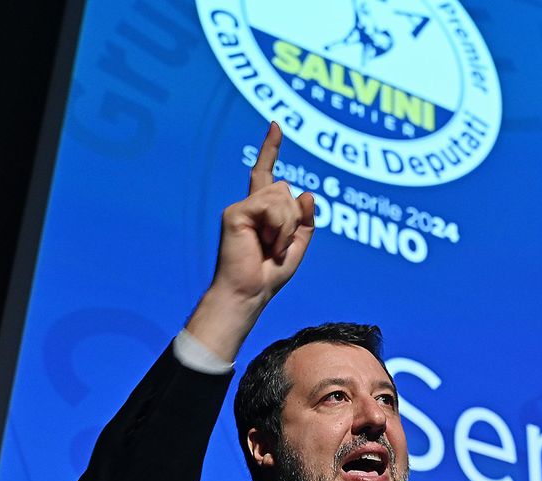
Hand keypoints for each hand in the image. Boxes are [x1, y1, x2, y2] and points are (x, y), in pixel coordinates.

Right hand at [185, 123, 315, 359]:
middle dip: (293, 219)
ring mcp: (241, 207)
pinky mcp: (235, 213)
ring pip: (282, 197)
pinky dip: (278, 229)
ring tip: (272, 247)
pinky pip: (271, 207)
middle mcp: (250, 205)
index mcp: (263, 210)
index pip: (267, 173)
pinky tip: (266, 244)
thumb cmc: (270, 274)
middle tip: (278, 246)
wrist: (249, 292)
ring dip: (287, 227)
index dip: (271, 148)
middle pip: (285, 189)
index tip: (276, 125)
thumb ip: (304, 220)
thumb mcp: (297, 245)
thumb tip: (307, 192)